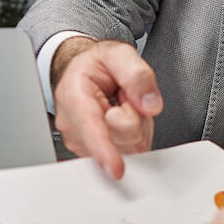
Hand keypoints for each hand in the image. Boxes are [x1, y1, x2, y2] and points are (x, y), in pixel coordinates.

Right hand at [51, 38, 162, 178]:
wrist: (84, 73)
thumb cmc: (97, 66)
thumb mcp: (119, 54)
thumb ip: (137, 75)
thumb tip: (149, 105)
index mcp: (74, 96)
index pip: (92, 128)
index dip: (105, 149)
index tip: (115, 168)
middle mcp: (74, 125)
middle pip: (124, 136)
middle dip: (135, 115)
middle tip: (122, 96)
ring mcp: (83, 144)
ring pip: (131, 147)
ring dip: (136, 126)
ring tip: (120, 105)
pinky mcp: (95, 155)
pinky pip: (131, 153)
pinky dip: (134, 136)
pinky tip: (122, 120)